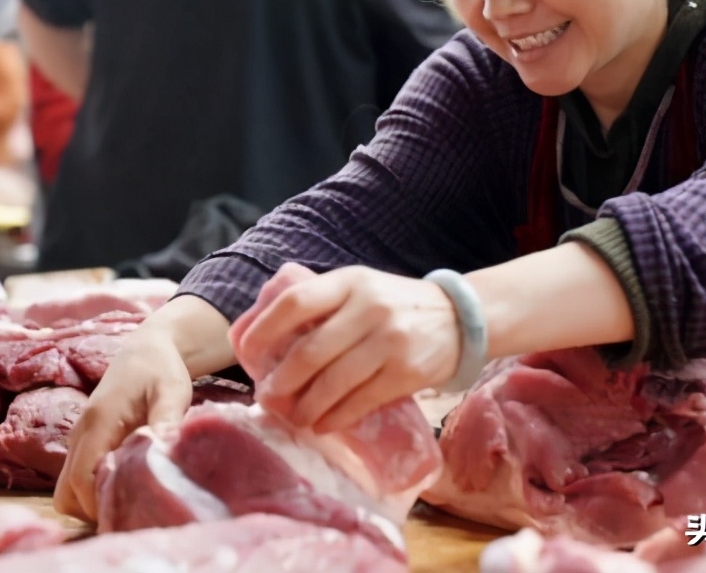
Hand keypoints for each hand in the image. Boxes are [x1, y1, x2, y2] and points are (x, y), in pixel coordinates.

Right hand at [53, 326, 192, 522]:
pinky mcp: (86, 441)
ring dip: (91, 500)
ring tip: (130, 497)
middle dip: (91, 510)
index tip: (128, 512)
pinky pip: (78, 476)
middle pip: (66, 491)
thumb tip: (163, 454)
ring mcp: (80, 438)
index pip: (81, 478)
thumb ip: (166, 420)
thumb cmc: (160, 369)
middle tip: (129, 510)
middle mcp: (81, 433)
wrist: (146, 349)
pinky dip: (94, 488)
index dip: (98, 504)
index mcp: (98, 421)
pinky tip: (126, 483)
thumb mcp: (172, 391)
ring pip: (68, 487)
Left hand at [236, 265, 461, 434]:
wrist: (458, 317)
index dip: (265, 328)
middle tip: (268, 395)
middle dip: (282, 380)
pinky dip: (336, 417)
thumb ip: (324, 304)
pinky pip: (361, 401)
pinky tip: (322, 424)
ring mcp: (389, 342)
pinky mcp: (405, 372)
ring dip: (306, 406)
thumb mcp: (360, 288)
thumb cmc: (394, 304)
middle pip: (311, 351)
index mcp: (350, 282)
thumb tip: (267, 335)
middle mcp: (369, 309)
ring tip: (294, 416)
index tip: (247, 350)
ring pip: (334, 382)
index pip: (296, 302)